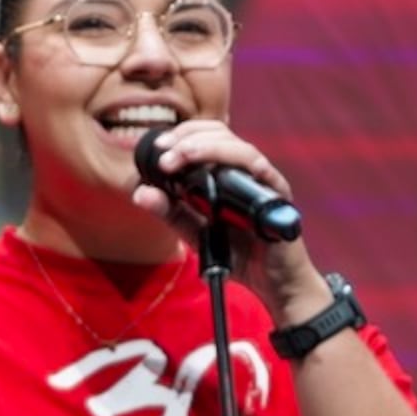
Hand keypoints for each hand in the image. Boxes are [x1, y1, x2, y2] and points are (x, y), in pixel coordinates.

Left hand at [130, 119, 321, 311]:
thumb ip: (170, 212)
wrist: (270, 282)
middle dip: (188, 137)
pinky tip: (218, 164)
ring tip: (180, 156)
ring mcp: (262, 179)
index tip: (158, 147)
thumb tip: (139, 192)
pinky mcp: (277, 192)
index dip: (181, 135)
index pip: (204, 137)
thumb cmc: (237, 253)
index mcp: (224, 172)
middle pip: (220, 133)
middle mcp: (244, 170)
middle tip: (164, 153)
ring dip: (206, 146)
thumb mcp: (194, 232)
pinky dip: (236, 160)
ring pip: (238, 146)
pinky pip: (260, 168)